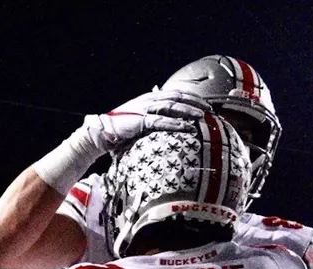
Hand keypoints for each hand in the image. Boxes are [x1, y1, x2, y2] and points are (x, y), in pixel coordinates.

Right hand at [79, 89, 203, 154]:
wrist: (103, 132)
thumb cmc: (121, 128)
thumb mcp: (140, 119)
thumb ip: (153, 116)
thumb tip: (165, 120)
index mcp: (150, 98)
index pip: (175, 94)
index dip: (191, 97)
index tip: (204, 104)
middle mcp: (149, 100)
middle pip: (177, 97)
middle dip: (195, 102)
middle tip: (209, 109)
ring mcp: (145, 109)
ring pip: (172, 107)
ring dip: (188, 111)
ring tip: (202, 116)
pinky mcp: (142, 121)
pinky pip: (162, 122)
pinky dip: (176, 124)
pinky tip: (187, 127)